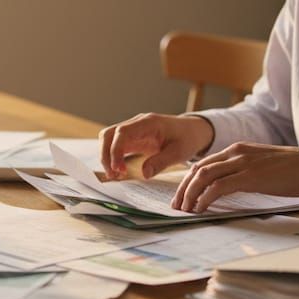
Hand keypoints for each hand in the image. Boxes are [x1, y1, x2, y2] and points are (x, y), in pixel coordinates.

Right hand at [98, 113, 214, 180]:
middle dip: (106, 155)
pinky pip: (115, 144)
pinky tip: (118, 171)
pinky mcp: (133, 137)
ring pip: (108, 139)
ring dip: (107, 156)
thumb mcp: (179, 152)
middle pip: (108, 134)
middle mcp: (136, 123)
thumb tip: (144, 174)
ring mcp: (133, 130)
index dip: (115, 151)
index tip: (119, 170)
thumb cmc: (187, 138)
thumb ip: (161, 162)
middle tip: (113, 175)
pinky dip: (112, 157)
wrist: (192, 130)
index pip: (121, 133)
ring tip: (115, 175)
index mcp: (148, 123)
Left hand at [172, 143, 298, 212]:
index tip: (182, 196)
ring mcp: (242, 163)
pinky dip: (205, 198)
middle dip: (183, 188)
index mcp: (237, 149)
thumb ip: (243, 172)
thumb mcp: (261, 165)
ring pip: (203, 176)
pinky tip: (201, 209)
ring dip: (190, 194)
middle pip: (197, 169)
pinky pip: (218, 187)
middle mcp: (235, 153)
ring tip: (184, 210)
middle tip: (176, 206)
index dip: (188, 180)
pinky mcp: (250, 176)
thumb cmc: (292, 169)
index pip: (203, 163)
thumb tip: (227, 188)